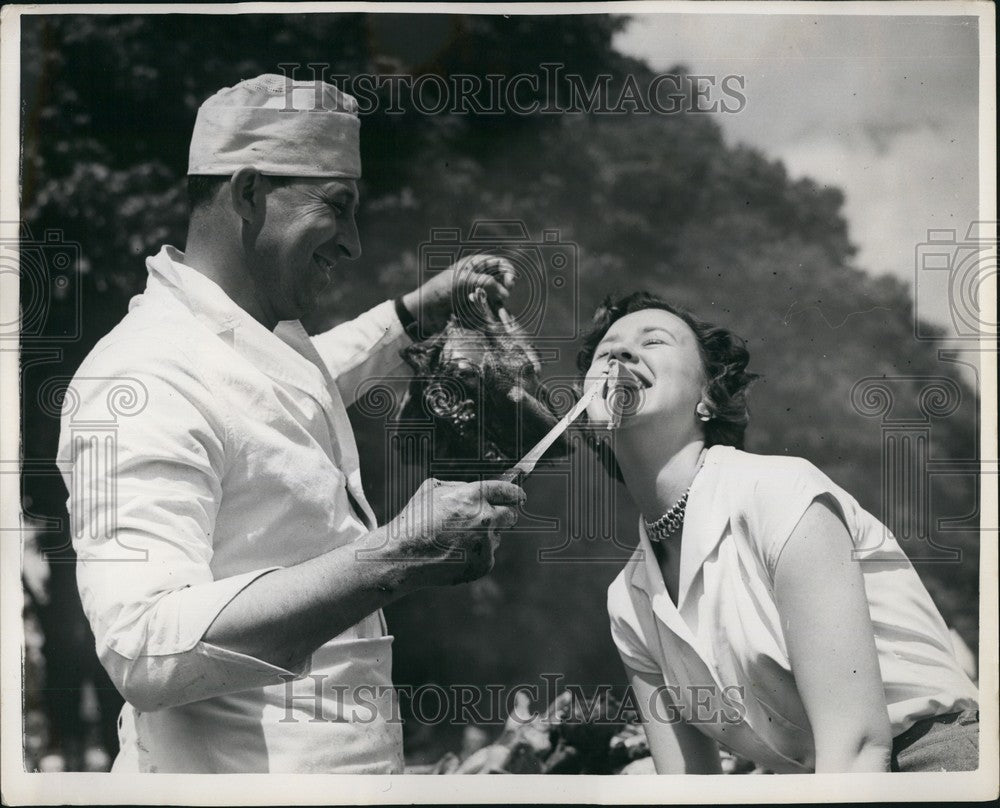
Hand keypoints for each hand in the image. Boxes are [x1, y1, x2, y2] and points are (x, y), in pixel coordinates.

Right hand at [387, 478, 524, 586]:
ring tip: (457, 539)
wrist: (403, 555)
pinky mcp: (484, 564)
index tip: (519, 496)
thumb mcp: (433, 489)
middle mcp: (484, 518)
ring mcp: (485, 543)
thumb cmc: (414, 520)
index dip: (515, 493)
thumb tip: (479, 490)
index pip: (508, 490)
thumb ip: (461, 487)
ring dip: (486, 535)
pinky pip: (488, 554)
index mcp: (472, 496)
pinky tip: (455, 553)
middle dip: (503, 514)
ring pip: (497, 536)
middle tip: (489, 518)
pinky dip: (477, 553)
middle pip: (511, 514)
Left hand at [400, 254, 515, 336]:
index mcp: (474, 265)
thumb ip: (486, 283)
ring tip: (502, 319)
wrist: (423, 313)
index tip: (509, 284)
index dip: (508, 272)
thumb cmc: (440, 291)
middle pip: (501, 282)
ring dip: (499, 308)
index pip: (499, 264)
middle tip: (501, 299)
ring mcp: (476, 294)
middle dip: (504, 291)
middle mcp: (477, 278)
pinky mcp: (473, 309)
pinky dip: (492, 317)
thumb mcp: (463, 282)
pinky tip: (496, 323)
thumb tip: (506, 293)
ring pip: (496, 299)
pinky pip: (488, 312)